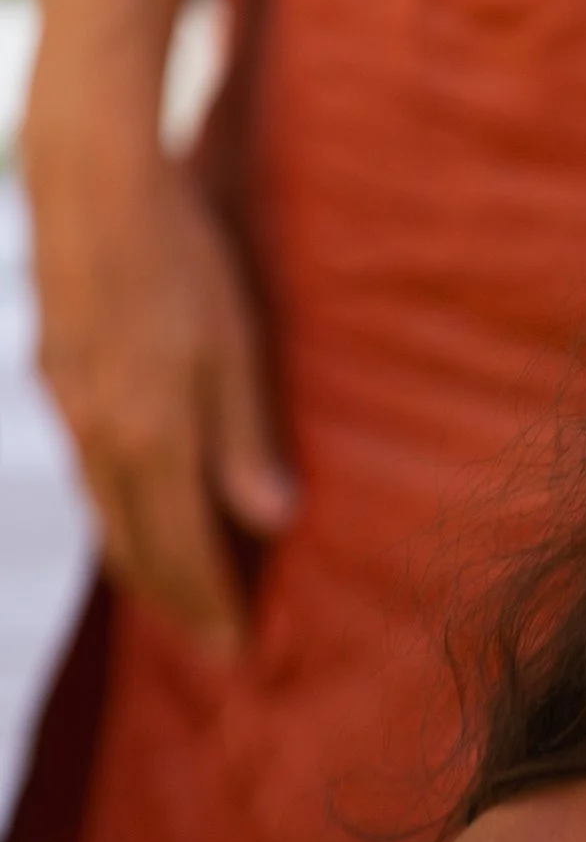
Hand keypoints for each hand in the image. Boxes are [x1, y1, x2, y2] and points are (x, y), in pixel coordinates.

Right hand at [25, 99, 292, 662]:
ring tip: (181, 596)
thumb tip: (271, 523)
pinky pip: (91, 475)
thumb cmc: (183, 261)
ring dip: (145, 563)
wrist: (91, 189)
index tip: (239, 652)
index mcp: (150, 436)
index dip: (211, 603)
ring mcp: (72, 410)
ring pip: (108, 514)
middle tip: (213, 646)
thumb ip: (246, 439)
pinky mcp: (59, 382)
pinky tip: (139, 516)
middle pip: (138, 546)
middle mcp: (100, 437)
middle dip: (177, 601)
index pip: (184, 548)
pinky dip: (121, 515)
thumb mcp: (235, 349)